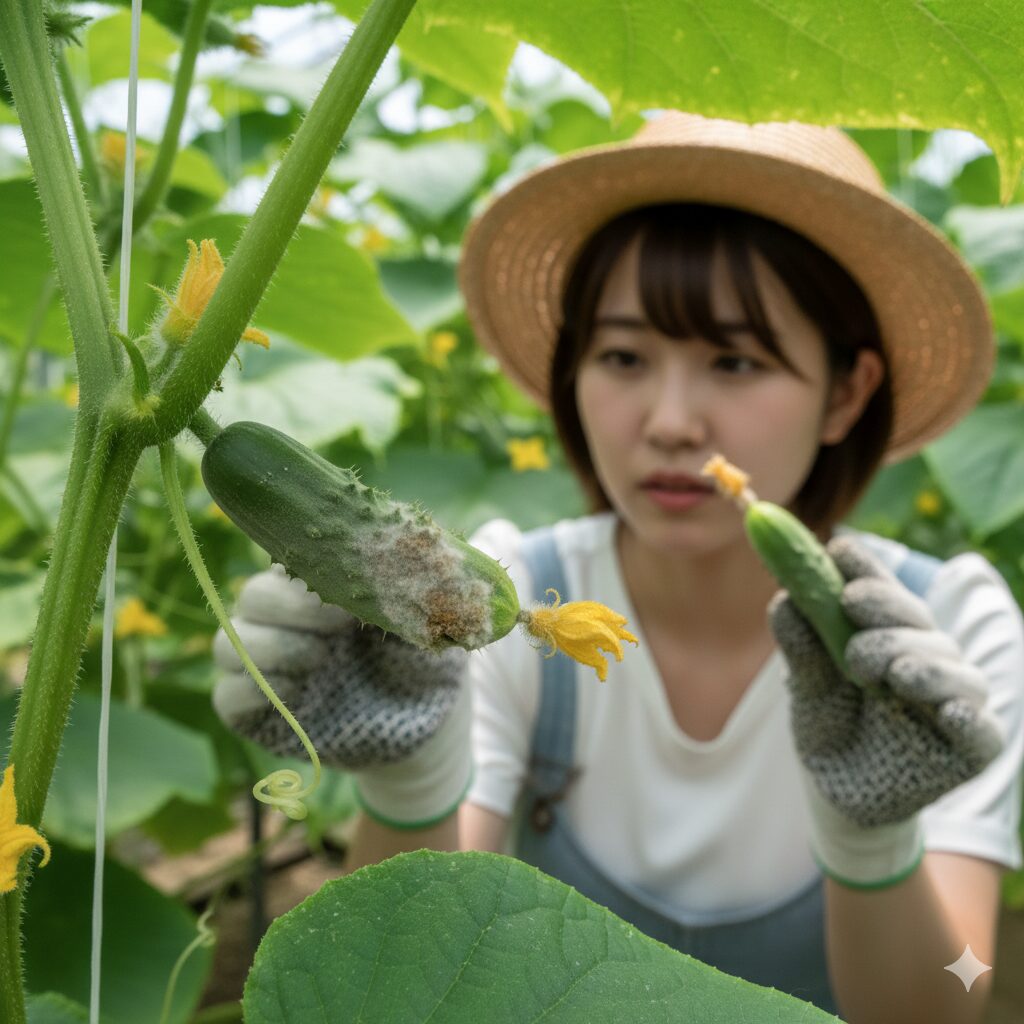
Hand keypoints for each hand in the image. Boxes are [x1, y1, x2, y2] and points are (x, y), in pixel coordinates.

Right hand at [213, 565, 471, 825]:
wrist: (422, 727)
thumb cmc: (422, 661)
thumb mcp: (424, 623)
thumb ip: (410, 592)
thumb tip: (405, 558)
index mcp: (317, 587)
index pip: (286, 561)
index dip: (307, 573)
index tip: (346, 593)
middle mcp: (281, 620)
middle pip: (251, 597)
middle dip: (291, 610)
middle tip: (337, 629)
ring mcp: (263, 665)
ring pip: (229, 645)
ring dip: (272, 650)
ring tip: (321, 660)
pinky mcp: (253, 711)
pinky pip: (226, 695)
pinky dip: (255, 692)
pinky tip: (298, 692)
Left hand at [767, 535, 1003, 884]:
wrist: (838, 794)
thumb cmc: (829, 726)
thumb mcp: (806, 685)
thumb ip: (801, 644)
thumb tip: (784, 598)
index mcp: (888, 631)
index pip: (882, 588)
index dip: (864, 568)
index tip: (838, 552)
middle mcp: (927, 656)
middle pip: (916, 620)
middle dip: (885, 609)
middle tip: (852, 604)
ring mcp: (953, 700)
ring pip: (951, 669)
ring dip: (920, 661)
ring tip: (891, 670)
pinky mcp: (969, 747)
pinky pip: (979, 729)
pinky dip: (966, 717)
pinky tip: (948, 712)